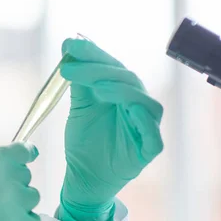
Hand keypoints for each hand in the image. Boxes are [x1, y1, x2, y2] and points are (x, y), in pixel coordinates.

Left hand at [58, 38, 163, 220]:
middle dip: (98, 70)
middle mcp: (137, 104)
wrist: (83, 174)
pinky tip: (131, 110)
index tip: (68, 45)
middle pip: (126, 79)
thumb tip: (70, 47)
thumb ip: (79, 81)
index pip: (111, 66)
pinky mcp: (149, 149)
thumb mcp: (79, 105)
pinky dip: (144, 121)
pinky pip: (153, 136)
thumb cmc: (84, 138)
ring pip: (143, 102)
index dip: (92, 54)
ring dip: (121, 91)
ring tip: (97, 87)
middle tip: (70, 68)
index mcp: (121, 90)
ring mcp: (146, 126)